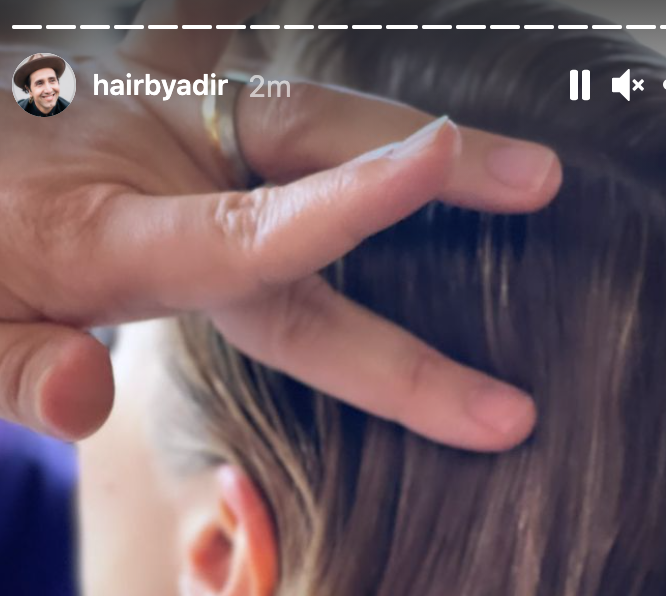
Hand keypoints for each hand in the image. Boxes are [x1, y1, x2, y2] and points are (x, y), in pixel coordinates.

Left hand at [1, 0, 559, 450]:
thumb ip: (20, 373)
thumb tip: (83, 399)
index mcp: (109, 240)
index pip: (246, 234)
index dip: (345, 205)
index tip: (438, 161)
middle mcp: (156, 171)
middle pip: (309, 162)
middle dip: (430, 176)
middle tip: (537, 183)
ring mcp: (164, 128)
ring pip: (302, 116)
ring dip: (399, 134)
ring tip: (497, 152)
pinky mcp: (160, 103)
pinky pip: (232, 58)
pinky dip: (284, 53)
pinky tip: (327, 49)